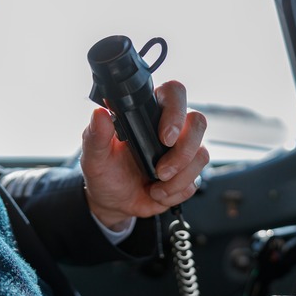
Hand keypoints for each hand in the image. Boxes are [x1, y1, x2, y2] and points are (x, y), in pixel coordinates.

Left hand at [80, 80, 208, 229]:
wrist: (113, 202)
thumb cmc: (105, 173)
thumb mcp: (94, 156)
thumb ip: (96, 134)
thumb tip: (100, 113)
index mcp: (148, 113)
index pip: (174, 93)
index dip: (176, 111)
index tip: (165, 137)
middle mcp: (170, 128)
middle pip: (198, 122)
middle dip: (184, 150)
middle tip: (161, 169)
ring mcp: (182, 151)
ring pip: (201, 154)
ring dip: (179, 177)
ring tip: (156, 185)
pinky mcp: (188, 173)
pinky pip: (195, 180)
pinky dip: (176, 191)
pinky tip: (158, 192)